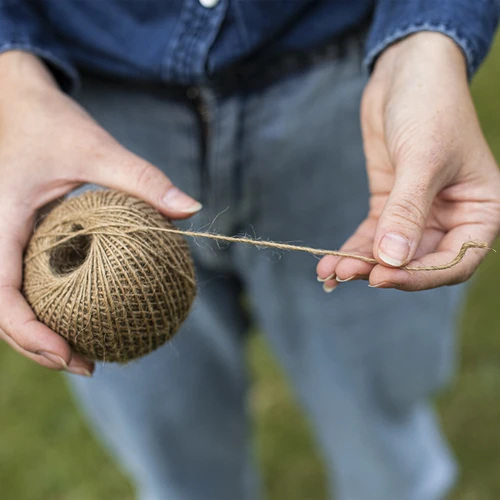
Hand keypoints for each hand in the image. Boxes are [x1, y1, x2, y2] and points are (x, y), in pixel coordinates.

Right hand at [0, 51, 200, 374]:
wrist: (14, 97)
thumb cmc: (48, 121)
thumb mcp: (95, 147)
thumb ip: (142, 179)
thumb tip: (190, 209)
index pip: (0, 293)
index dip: (29, 333)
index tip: (69, 354)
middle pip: (2, 312)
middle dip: (39, 346)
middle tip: (88, 364)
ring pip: (9, 301)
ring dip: (41, 332)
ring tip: (85, 351)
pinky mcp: (11, 236)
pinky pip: (20, 280)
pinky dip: (45, 305)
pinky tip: (79, 312)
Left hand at [317, 32, 499, 290]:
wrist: (407, 73)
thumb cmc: (431, 108)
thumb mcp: (422, 159)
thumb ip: (408, 211)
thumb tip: (392, 260)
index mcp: (481, 211)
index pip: (456, 261)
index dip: (419, 276)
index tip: (383, 276)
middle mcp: (452, 219)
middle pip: (418, 263)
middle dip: (382, 271)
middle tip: (347, 273)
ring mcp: (419, 214)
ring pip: (391, 254)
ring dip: (361, 265)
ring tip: (330, 272)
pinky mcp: (390, 206)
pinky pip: (372, 237)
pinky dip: (353, 250)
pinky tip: (329, 264)